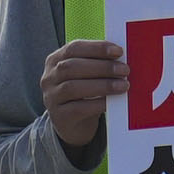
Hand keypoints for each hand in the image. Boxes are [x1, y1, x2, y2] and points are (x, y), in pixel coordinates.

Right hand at [37, 40, 119, 158]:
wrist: (73, 125)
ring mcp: (51, 98)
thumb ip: (97, 64)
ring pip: (73, 87)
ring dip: (102, 85)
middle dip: (102, 67)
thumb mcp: (85, 76)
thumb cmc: (83, 94)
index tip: (118, 51)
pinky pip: (78, 108)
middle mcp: (49, 78)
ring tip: (123, 85)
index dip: (96, 48)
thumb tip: (121, 58)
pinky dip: (98, 103)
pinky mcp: (60, 117)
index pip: (74, 48)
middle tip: (124, 70)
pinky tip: (112, 102)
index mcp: (55, 61)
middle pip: (72, 66)